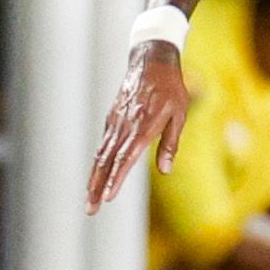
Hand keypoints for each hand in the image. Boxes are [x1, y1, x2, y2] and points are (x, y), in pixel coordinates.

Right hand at [87, 46, 188, 212]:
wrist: (151, 60)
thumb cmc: (171, 88)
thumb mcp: (180, 114)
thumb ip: (170, 143)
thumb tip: (165, 170)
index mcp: (142, 126)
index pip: (125, 158)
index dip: (116, 178)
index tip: (108, 196)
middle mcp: (124, 126)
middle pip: (106, 161)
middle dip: (97, 187)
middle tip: (91, 209)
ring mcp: (115, 122)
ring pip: (101, 155)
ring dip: (94, 178)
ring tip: (90, 199)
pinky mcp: (112, 118)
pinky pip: (103, 144)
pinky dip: (98, 162)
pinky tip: (97, 175)